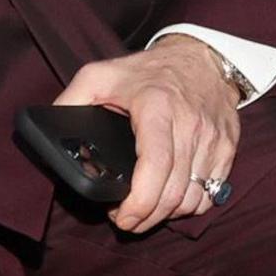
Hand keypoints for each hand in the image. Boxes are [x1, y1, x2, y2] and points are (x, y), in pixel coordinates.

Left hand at [56, 36, 243, 234]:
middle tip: (126, 219)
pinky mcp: (228, 147)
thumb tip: (47, 125)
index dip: (138, 204)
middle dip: (146, 218)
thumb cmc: (147, 70)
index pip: (154, 168)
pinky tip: (172, 198)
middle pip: (173, 193)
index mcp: (157, 108)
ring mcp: (213, 138)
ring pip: (194, 198)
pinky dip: (191, 204)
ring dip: (168, 214)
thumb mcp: (99, 74)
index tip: (120, 216)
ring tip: (147, 209)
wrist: (201, 56)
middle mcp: (190, 125)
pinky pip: (212, 192)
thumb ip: (71, 100)